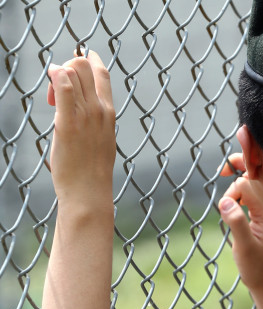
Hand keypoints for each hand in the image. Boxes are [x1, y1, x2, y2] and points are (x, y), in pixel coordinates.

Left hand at [43, 50, 114, 308]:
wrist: (90, 192)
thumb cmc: (92, 170)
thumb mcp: (99, 140)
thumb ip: (92, 120)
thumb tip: (82, 111)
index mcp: (109, 113)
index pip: (101, 74)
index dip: (88, 60)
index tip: (77, 60)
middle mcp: (100, 110)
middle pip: (84, 67)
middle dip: (68, 65)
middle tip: (55, 89)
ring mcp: (86, 116)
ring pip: (73, 73)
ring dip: (57, 72)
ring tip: (50, 96)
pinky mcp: (69, 124)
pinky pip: (65, 90)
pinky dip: (58, 77)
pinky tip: (52, 74)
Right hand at [219, 153, 262, 308]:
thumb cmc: (257, 267)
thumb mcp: (244, 246)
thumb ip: (236, 222)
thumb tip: (224, 201)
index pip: (249, 183)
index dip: (232, 186)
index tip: (221, 184)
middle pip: (253, 177)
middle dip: (238, 170)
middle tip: (222, 170)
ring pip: (250, 185)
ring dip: (235, 187)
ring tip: (226, 205)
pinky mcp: (261, 214)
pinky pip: (250, 195)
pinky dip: (238, 193)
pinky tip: (232, 203)